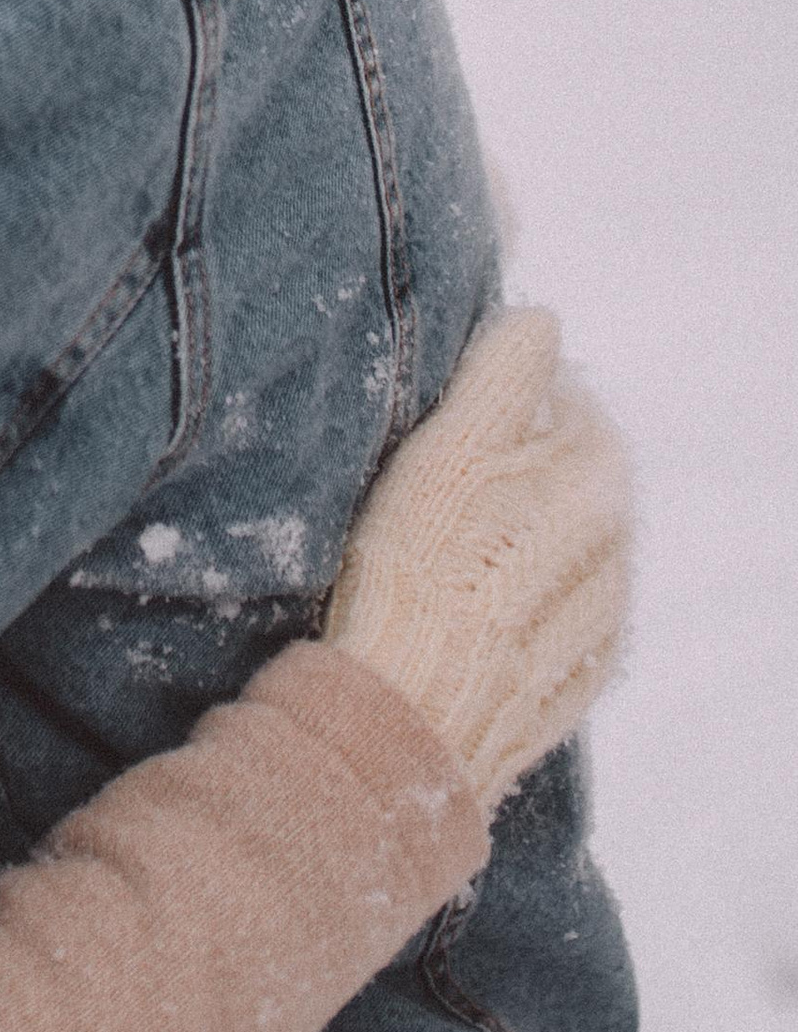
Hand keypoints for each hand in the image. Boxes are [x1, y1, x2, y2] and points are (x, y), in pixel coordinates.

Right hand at [323, 307, 630, 813]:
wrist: (414, 710)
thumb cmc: (422, 568)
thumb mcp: (453, 445)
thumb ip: (506, 372)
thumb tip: (542, 321)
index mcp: (596, 479)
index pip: (567, 402)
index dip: (506, 401)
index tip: (451, 419)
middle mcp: (616, 547)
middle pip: (572, 475)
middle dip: (518, 467)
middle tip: (442, 481)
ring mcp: (601, 620)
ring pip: (566, 546)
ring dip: (521, 533)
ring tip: (450, 548)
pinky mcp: (575, 678)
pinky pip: (558, 614)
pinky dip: (523, 599)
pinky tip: (470, 605)